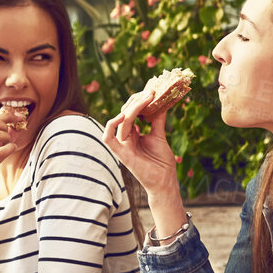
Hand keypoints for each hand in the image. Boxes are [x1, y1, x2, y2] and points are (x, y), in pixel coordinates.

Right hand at [103, 80, 180, 195]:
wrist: (165, 181)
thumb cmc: (162, 162)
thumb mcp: (160, 135)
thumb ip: (157, 120)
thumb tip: (161, 101)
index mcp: (133, 133)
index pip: (131, 111)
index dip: (139, 100)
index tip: (152, 91)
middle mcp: (125, 137)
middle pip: (125, 113)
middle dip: (137, 101)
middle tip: (151, 92)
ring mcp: (122, 145)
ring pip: (121, 121)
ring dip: (133, 108)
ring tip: (147, 98)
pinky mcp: (121, 154)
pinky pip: (108, 138)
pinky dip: (112, 125)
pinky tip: (123, 115)